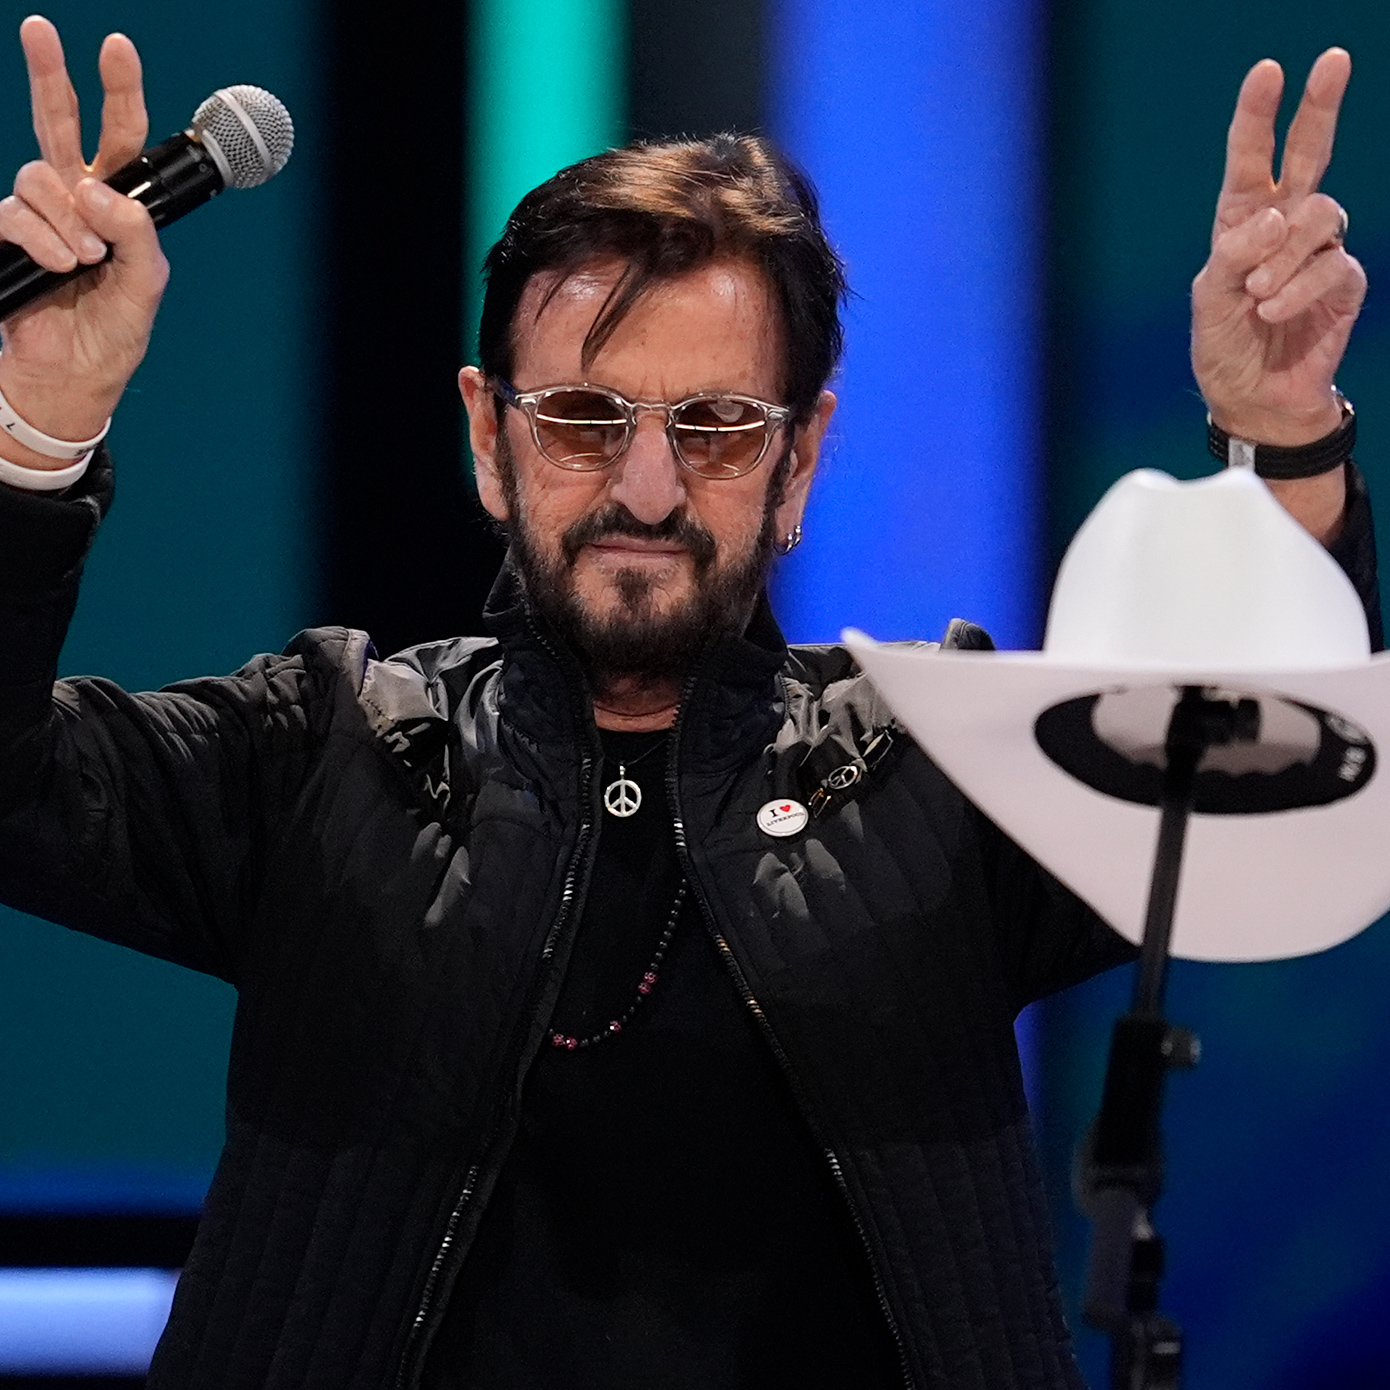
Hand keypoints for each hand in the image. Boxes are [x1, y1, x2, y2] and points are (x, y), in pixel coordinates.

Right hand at [0, 16, 167, 468]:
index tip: (117, 46)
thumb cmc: (113, 333)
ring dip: (69, 220)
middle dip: (49, 74)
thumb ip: (135, 234)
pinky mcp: (8, 236)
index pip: (120, 138)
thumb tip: (98, 190)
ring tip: (86, 261)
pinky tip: (63, 266)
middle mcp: (75, 199)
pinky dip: (45, 240)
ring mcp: (39, 215)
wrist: (73, 377)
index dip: (119, 93)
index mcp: (116, 205)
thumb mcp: (146, 286)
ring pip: (40, 177)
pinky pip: (17, 214)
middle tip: (39, 28)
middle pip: (57, 123)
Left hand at [1191, 49, 1364, 449]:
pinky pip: (1330, 266)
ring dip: (1284, 256)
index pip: (1250, 161)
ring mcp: (1317, 251)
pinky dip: (1296, 289)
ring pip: (1320, 216)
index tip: (1267, 72)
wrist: (1254, 399)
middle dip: (1319, 107)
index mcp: (1243, 223)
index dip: (1257, 116)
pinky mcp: (1342, 282)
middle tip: (1332, 60)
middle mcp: (1285, 227)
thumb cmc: (1226, 347)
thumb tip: (1276, 217)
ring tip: (1258, 295)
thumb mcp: (1211, 301)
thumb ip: (1236, 255)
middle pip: (1309, 154)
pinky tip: (1273, 312)